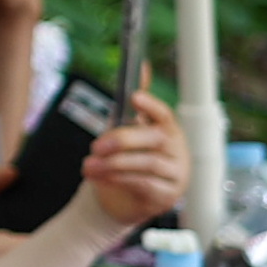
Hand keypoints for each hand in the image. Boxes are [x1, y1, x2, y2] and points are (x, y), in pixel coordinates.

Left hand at [77, 97, 189, 233]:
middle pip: (156, 139)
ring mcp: (176, 175)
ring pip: (149, 164)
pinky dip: (120, 180)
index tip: (134, 97)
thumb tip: (142, 66)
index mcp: (167, 131)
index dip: (151, 105)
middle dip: (123, 140)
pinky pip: (146, 185)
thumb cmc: (121, 161)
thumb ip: (130, 106)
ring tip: (89, 166)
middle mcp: (178, 152)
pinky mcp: (167, 197)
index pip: (165, 115)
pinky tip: (101, 178)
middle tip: (96, 146)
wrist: (116, 200)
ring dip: (114, 164)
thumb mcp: (121, 132)